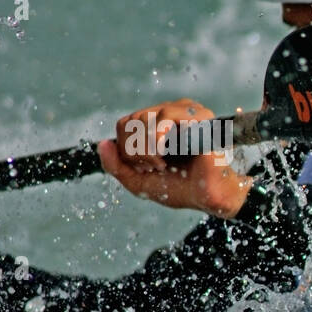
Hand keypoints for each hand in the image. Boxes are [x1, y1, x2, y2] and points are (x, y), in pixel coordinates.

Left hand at [97, 98, 252, 218]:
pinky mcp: (198, 118)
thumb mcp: (138, 182)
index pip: (125, 124)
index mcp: (155, 127)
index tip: (147, 167)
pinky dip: (158, 137)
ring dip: (146, 147)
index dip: (127, 148)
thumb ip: (115, 166)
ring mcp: (185, 114)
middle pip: (131, 120)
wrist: (209, 197)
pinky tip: (167, 152)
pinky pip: (165, 115)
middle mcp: (170, 115)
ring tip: (163, 162)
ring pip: (143, 117)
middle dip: (136, 150)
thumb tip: (102, 144)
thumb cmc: (181, 189)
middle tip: (156, 166)